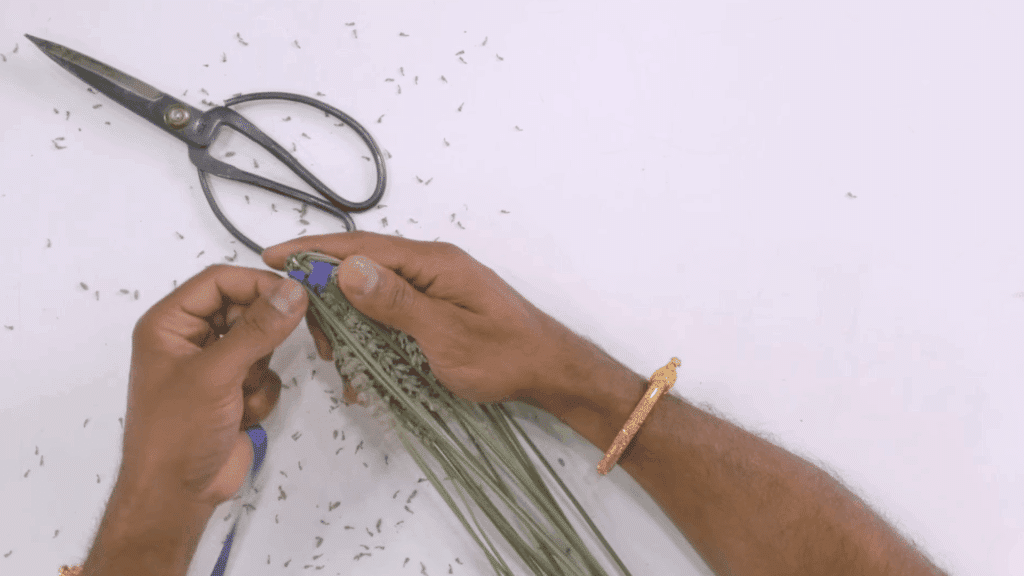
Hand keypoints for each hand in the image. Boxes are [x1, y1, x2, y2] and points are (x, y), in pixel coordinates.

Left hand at [120, 265, 306, 508]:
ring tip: (240, 396)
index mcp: (170, 323)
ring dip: (260, 371)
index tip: (296, 296)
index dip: (256, 284)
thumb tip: (296, 291)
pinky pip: (265, 374)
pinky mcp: (232, 391)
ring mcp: (213, 366)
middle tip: (272, 351)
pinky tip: (243, 416)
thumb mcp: (217, 374)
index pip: (219, 281)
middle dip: (261, 336)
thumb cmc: (178, 431)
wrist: (176, 495)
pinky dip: (261, 394)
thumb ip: (258, 329)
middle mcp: (190, 338)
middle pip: (244, 309)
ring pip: (260, 343)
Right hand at [262, 232, 574, 403]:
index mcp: (431, 262)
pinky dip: (373, 340)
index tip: (270, 258)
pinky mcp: (435, 309)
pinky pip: (390, 316)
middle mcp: (429, 267)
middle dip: (331, 306)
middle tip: (323, 348)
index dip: (313, 251)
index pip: (360, 246)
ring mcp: (432, 287)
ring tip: (348, 368)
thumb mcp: (445, 335)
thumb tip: (347, 268)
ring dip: (351, 330)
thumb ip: (396, 302)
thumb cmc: (505, 354)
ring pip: (371, 297)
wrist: (549, 371)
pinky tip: (368, 373)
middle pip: (360, 270)